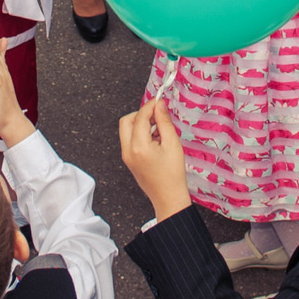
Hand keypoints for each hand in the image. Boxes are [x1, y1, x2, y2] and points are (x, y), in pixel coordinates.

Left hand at [117, 97, 191, 221]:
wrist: (168, 197)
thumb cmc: (173, 175)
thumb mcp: (172, 144)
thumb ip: (164, 122)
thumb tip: (159, 105)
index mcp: (139, 146)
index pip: (140, 117)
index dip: (151, 106)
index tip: (160, 101)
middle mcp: (128, 150)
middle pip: (126, 121)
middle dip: (141, 114)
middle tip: (157, 116)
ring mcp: (126, 156)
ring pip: (126, 130)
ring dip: (141, 124)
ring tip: (159, 131)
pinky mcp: (129, 160)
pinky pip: (129, 140)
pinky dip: (140, 134)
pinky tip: (156, 140)